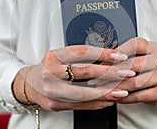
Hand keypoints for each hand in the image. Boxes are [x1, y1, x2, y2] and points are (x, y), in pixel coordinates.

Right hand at [12, 45, 134, 110]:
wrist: (29, 84)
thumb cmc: (50, 68)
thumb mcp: (60, 56)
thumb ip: (79, 57)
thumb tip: (108, 56)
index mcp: (54, 56)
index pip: (82, 52)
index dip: (102, 53)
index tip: (119, 56)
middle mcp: (50, 72)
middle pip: (84, 71)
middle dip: (109, 73)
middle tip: (127, 73)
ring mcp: (52, 90)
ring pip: (83, 92)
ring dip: (106, 92)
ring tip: (122, 91)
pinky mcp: (55, 104)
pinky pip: (79, 105)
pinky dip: (96, 103)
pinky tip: (108, 100)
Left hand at [95, 37, 156, 104]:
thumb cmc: (145, 66)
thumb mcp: (138, 55)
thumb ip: (123, 54)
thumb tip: (101, 57)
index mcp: (152, 47)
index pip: (135, 45)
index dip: (119, 51)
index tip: (104, 58)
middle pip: (133, 65)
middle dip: (112, 72)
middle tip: (97, 77)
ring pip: (134, 82)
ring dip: (115, 86)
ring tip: (102, 88)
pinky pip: (138, 96)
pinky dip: (123, 97)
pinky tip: (114, 96)